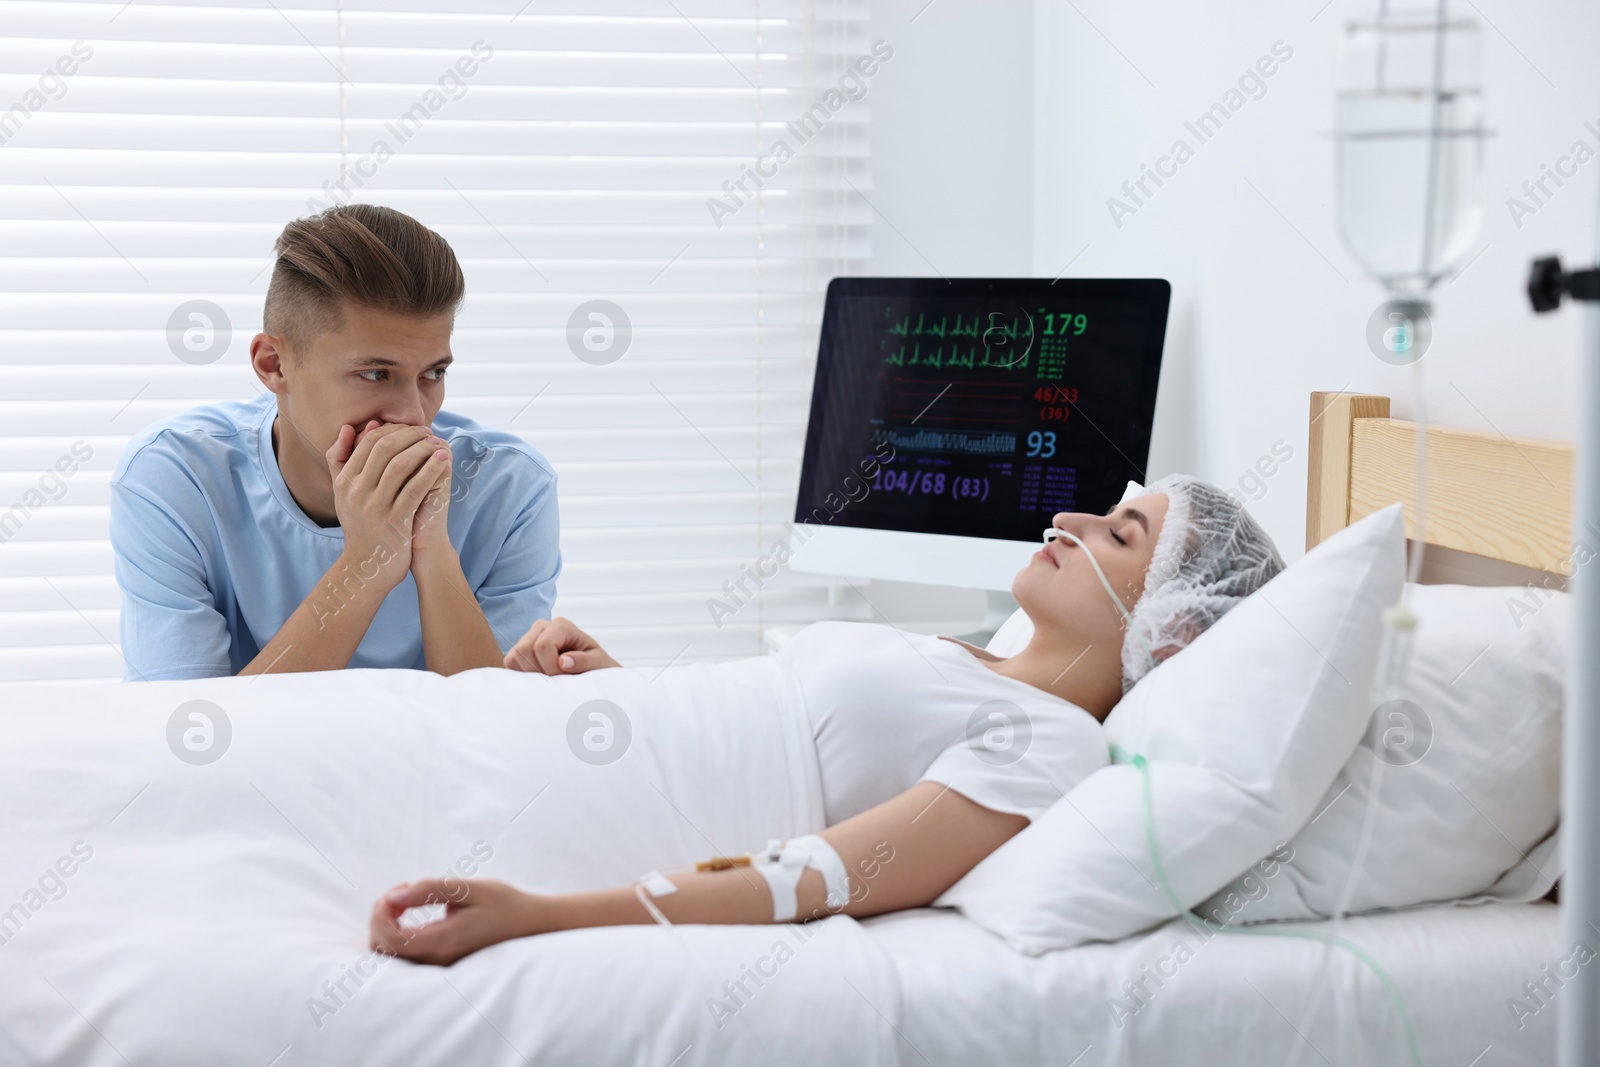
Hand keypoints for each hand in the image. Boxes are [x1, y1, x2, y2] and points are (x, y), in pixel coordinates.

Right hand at [324, 421, 450, 587]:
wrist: (366, 565)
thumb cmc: (360, 524)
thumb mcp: (343, 493)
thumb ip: (341, 459)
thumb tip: (350, 427)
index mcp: (344, 481)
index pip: (368, 442)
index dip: (392, 429)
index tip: (411, 427)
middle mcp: (357, 492)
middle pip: (385, 448)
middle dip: (410, 435)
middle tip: (427, 431)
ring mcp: (376, 506)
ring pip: (400, 465)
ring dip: (422, 449)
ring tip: (437, 443)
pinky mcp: (396, 520)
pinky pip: (415, 487)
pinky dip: (431, 470)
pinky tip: (443, 459)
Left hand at [370, 878, 543, 965]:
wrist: (529, 924)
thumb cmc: (503, 903)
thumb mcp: (470, 888)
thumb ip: (431, 890)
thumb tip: (394, 896)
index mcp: (445, 941)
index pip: (392, 940)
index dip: (381, 915)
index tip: (394, 892)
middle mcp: (438, 960)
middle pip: (385, 950)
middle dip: (380, 917)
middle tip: (399, 892)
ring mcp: (438, 964)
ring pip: (391, 954)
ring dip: (387, 925)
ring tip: (405, 900)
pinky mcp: (440, 962)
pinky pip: (404, 954)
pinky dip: (397, 931)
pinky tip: (410, 911)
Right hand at [504, 617, 619, 673]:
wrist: (590, 671)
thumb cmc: (596, 666)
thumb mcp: (598, 664)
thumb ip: (584, 662)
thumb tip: (563, 662)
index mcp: (561, 625)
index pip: (543, 645)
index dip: (550, 666)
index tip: (564, 677)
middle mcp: (542, 627)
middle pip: (524, 650)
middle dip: (539, 671)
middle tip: (556, 680)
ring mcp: (528, 637)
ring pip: (514, 657)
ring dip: (530, 675)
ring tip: (549, 679)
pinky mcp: (519, 651)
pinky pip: (509, 663)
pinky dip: (522, 676)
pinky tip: (539, 678)